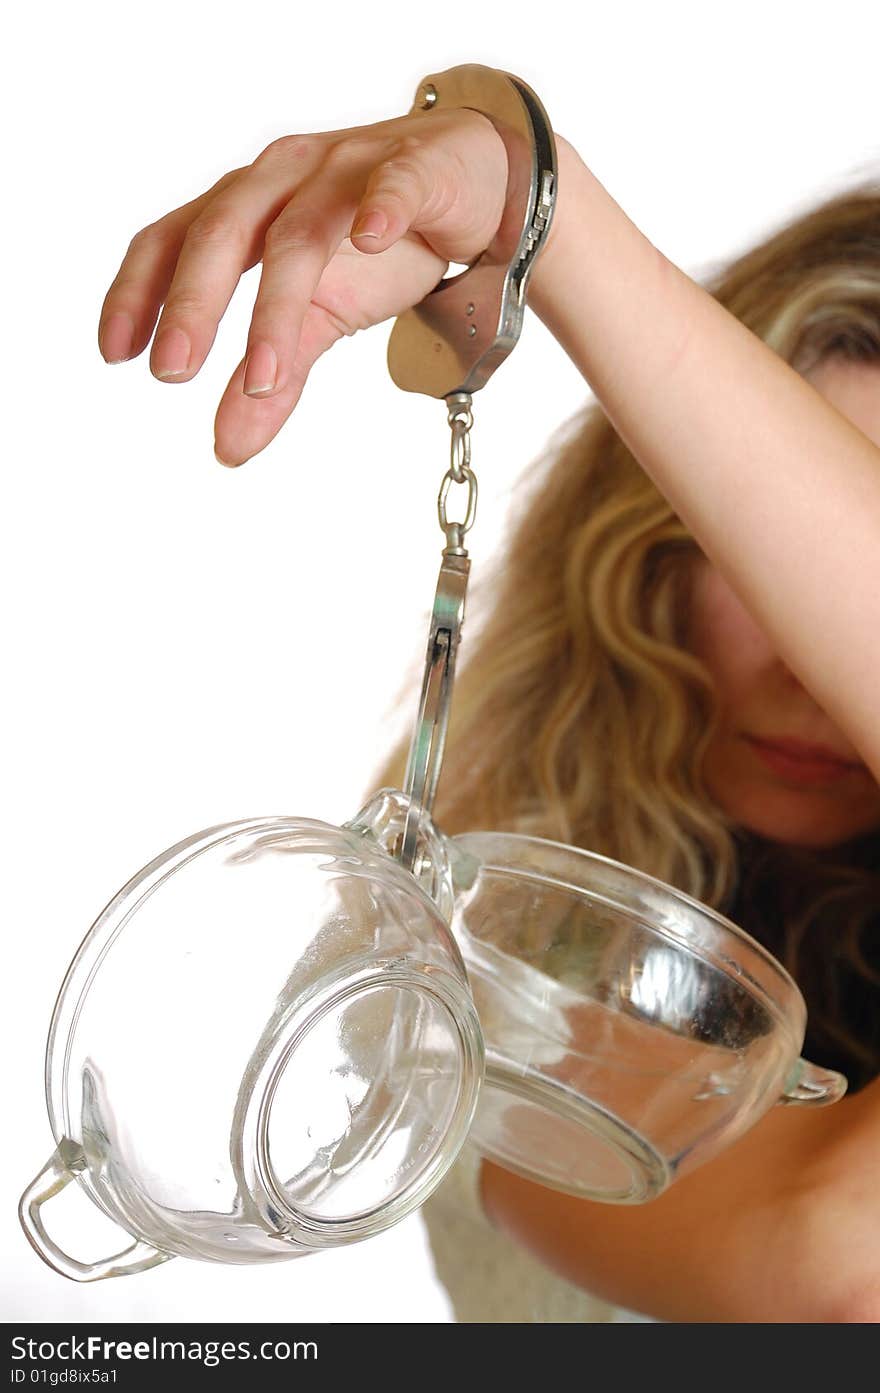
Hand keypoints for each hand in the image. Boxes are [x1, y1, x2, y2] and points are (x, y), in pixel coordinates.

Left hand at [98, 110, 508, 465]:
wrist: (478, 188)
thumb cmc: (382, 243)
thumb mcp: (322, 317)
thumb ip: (275, 376)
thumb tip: (227, 448)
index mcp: (247, 209)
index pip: (172, 239)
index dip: (138, 292)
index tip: (116, 354)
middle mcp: (283, 179)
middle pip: (223, 232)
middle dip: (191, 304)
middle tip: (171, 373)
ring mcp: (348, 167)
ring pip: (301, 230)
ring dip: (277, 304)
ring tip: (267, 371)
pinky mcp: (416, 167)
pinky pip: (393, 184)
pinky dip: (381, 210)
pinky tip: (371, 241)